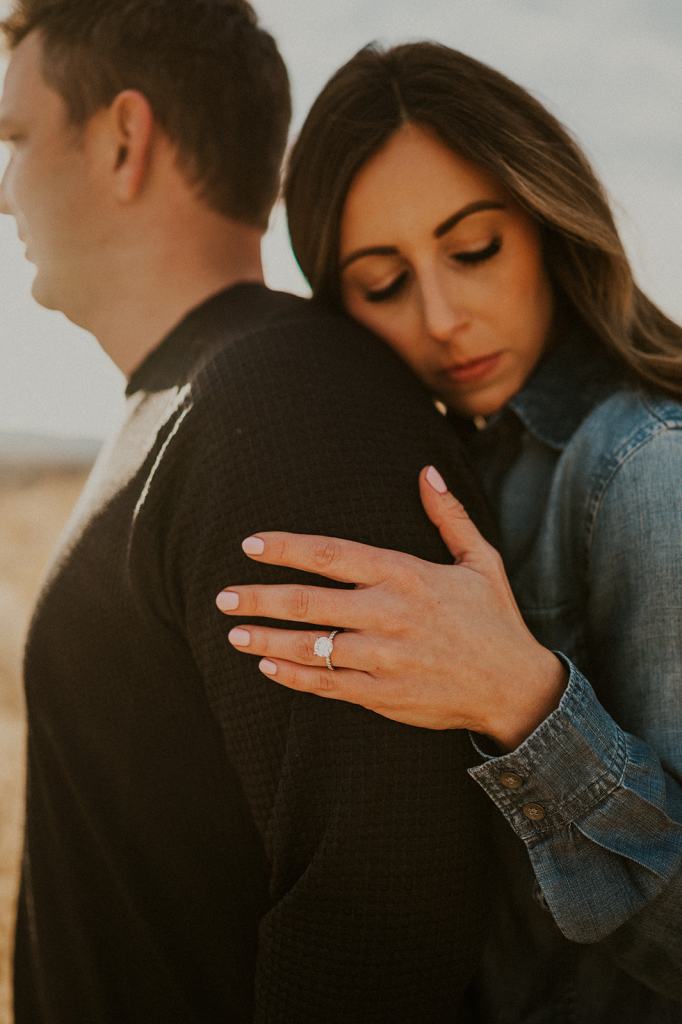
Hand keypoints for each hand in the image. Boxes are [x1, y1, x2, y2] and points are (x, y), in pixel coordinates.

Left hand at [217, 466, 566, 748]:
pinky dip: (293, 675)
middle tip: (223, 595)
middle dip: (259, 597)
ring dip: (266, 638)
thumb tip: (427, 471)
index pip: (331, 554)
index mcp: (406, 576)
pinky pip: (326, 685)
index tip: (251, 545)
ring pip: (310, 646)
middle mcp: (388, 615)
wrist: (515, 688)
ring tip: (233, 631)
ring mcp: (383, 658)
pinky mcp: (383, 695)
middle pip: (308, 602)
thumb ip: (448, 515)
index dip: (285, 549)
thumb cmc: (495, 620)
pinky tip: (267, 665)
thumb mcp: (480, 560)